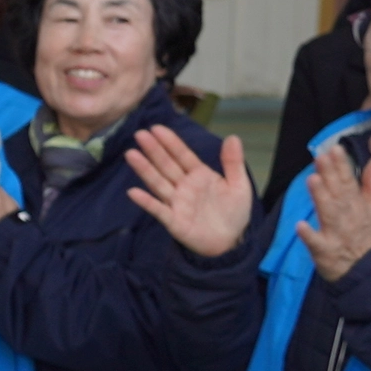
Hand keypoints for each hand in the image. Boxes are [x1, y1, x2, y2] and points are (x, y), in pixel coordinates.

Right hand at [123, 123, 255, 260]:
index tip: (156, 128)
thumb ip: (233, 162)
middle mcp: (184, 186)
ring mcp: (177, 203)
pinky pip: (158, 210)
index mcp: (199, 175)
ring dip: (145, 170)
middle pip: (166, 165)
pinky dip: (146, 202)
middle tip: (140, 134)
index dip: (170, 142)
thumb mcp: (239, 185)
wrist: (232, 242)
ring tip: (131, 154)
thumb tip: (232, 136)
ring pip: (158, 183)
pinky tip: (133, 192)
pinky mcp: (173, 221)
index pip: (182, 155)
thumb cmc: (233, 212)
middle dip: (153, 150)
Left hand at [297, 140, 370, 282]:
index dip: (342, 166)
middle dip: (330, 175)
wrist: (367, 272)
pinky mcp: (326, 252)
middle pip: (338, 194)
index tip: (334, 149)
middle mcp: (349, 217)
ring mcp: (337, 235)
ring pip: (329, 213)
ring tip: (313, 180)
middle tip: (320, 157)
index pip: (349, 182)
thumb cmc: (366, 238)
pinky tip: (300, 226)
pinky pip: (317, 243)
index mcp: (359, 206)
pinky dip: (309, 235)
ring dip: (321, 197)